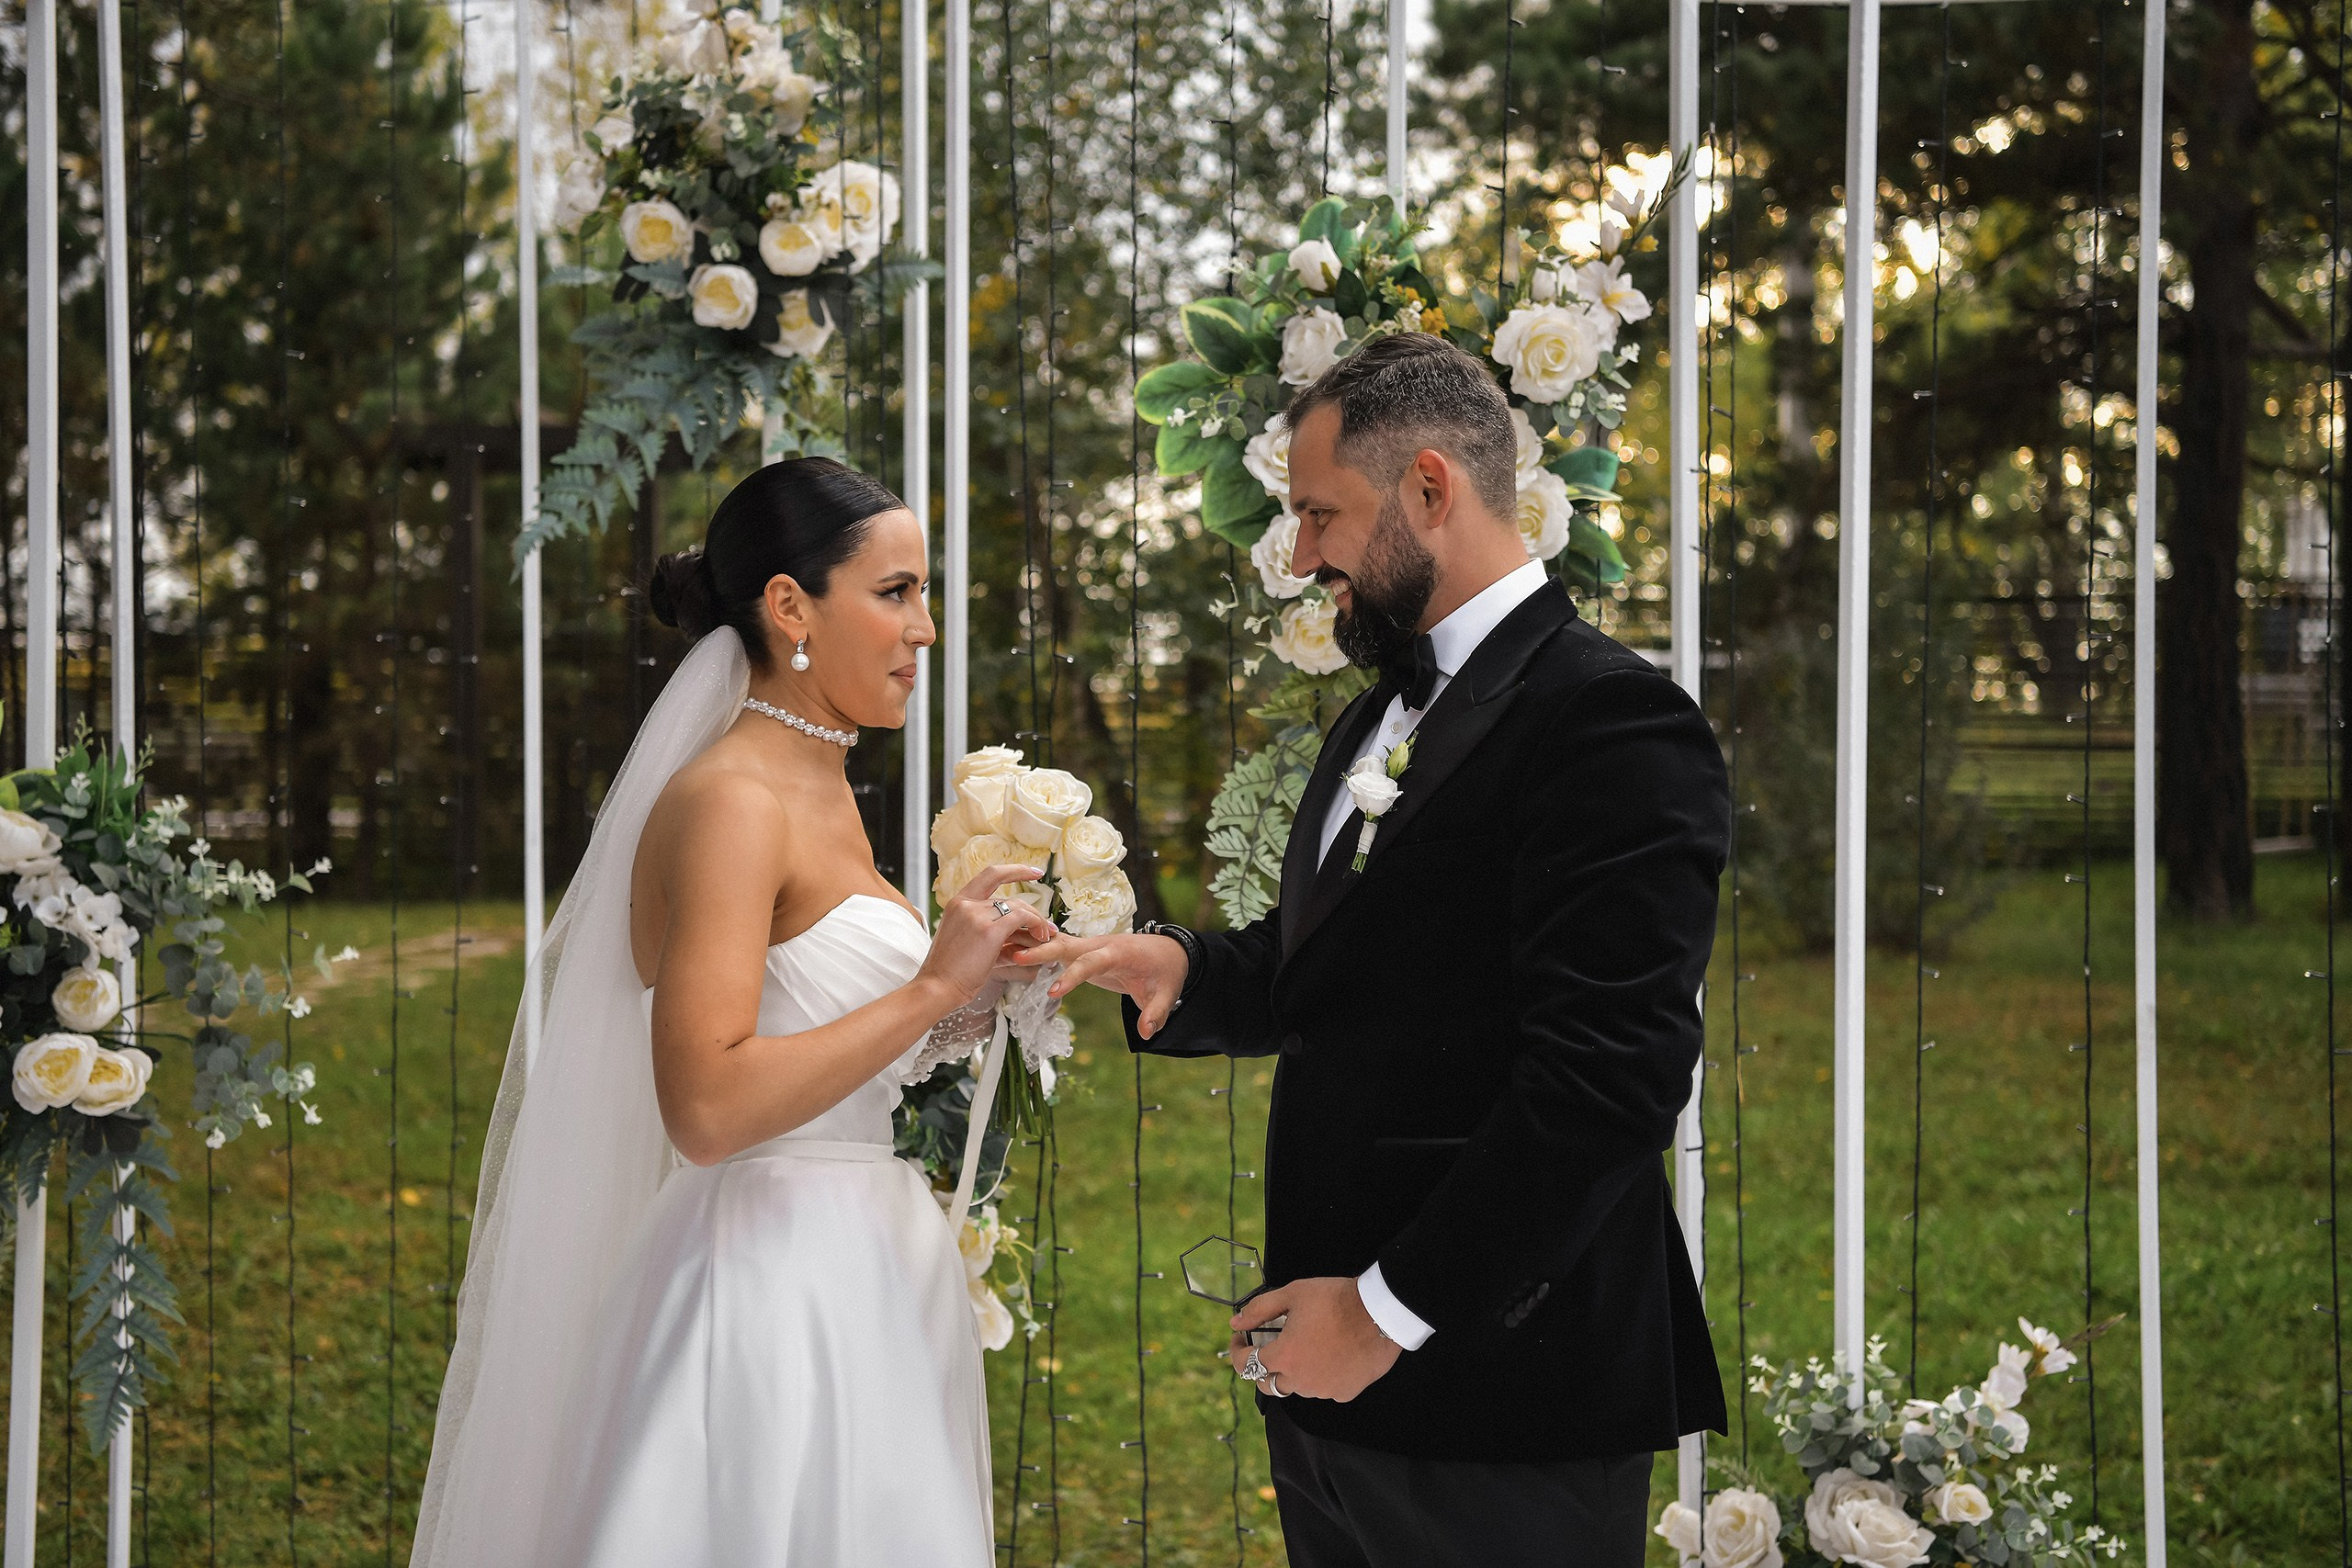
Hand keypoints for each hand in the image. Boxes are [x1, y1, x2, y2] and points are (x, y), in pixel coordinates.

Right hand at [917, 864, 1057, 1007]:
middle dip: (1033, 911)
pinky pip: (1022, 918)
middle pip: (1010, 898)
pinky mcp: (989, 930)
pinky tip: (1041, 938)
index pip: (990, 874)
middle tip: (1047, 927)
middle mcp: (966, 904)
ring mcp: (977, 915)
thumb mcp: (969, 943)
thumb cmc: (951, 972)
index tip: (1035, 871)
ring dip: (1037, 921)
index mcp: (958, 903)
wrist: (937, 988)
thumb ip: (993, 933)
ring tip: (1046, 936)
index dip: (1015, 870)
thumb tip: (1024, 935)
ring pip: (1019, 908)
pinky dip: (1036, 925)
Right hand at [1014, 931, 1188, 1036]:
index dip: (1072, 976)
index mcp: (1119, 952)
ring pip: (1057, 943)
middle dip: (1041, 950)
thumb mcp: (1167, 994)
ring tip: (1001, 952)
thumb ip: (1156, 1013)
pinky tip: (1011, 953)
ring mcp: (1090, 946)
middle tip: (1015, 957)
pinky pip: (1057, 949)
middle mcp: (1100, 944)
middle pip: (1066, 944)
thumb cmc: (1166, 972)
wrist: (1169, 952)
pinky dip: (1036, 949)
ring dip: (1032, 945)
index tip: (1052, 992)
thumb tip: (1145, 1033)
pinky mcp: (1084, 952)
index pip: (1092, 962)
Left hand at [1229, 1276, 1400, 1402]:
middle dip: (1260, 1366)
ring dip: (1292, 1371)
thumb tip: (1236, 1323)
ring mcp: (1323, 1390)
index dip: (1236, 1351)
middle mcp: (1300, 1380)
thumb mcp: (1293, 1294)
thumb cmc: (1336, 1300)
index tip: (1239, 1339)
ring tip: (1302, 1347)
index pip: (1246, 1364)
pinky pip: (1322, 1388)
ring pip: (1296, 1386)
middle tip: (1265, 1347)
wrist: (1381, 1313)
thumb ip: (1259, 1309)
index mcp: (1284, 1357)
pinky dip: (1318, 1376)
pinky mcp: (1344, 1393)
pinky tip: (1326, 1356)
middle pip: (1267, 1383)